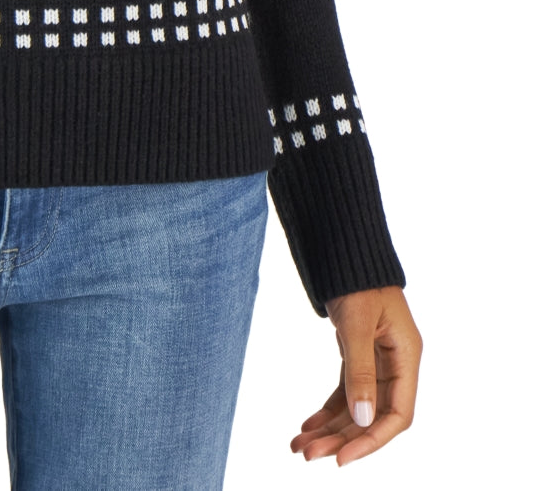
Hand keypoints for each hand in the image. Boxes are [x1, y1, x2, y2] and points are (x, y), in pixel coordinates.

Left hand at [291, 285, 420, 465]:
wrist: (343, 247)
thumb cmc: (357, 280)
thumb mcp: (358, 324)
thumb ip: (360, 371)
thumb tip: (363, 420)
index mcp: (406, 357)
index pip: (397, 415)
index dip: (372, 441)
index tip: (342, 458)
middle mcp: (395, 364)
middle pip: (372, 416)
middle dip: (341, 438)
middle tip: (306, 455)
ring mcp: (377, 360)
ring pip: (355, 406)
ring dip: (330, 428)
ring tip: (298, 446)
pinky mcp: (358, 353)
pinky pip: (344, 391)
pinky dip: (327, 409)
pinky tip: (307, 425)